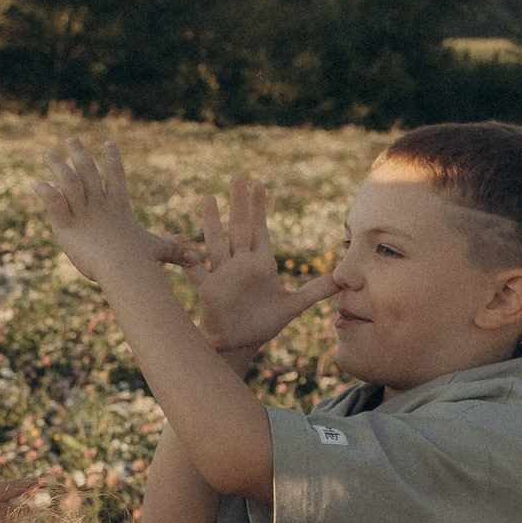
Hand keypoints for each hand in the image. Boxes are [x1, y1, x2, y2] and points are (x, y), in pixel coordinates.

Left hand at [35, 137, 196, 285]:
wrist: (123, 267)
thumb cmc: (141, 261)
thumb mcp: (159, 251)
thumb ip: (174, 251)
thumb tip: (196, 258)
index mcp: (119, 206)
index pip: (116, 176)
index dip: (112, 159)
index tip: (109, 142)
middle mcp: (100, 205)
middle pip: (88, 170)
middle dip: (79, 153)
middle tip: (71, 139)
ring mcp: (82, 213)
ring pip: (68, 181)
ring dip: (58, 166)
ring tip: (47, 155)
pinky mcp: (65, 226)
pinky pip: (53, 203)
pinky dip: (45, 192)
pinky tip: (36, 184)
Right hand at [184, 175, 335, 357]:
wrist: (240, 344)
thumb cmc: (263, 323)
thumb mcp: (293, 306)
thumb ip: (315, 291)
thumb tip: (341, 280)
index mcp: (261, 263)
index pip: (260, 229)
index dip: (259, 208)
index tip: (258, 185)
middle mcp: (240, 264)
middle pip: (239, 228)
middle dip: (239, 204)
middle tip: (237, 178)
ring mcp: (223, 275)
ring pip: (217, 243)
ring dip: (212, 221)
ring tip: (208, 198)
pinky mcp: (209, 290)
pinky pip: (195, 272)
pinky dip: (187, 258)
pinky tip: (179, 240)